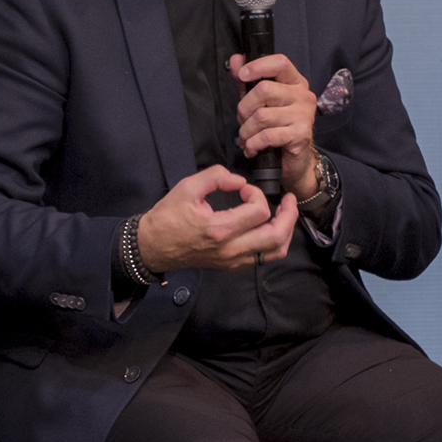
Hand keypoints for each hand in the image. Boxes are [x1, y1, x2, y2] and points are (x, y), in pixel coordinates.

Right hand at [134, 165, 298, 273]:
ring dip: (286, 231)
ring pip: (275, 252)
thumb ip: (216, 176)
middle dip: (289, 215)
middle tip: (288, 200)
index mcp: (219, 229)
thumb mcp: (188, 187)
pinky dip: (274, 242)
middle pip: (277, 236)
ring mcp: (233, 260)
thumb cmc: (167, 218)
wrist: (153, 246)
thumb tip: (239, 180)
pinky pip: (263, 257)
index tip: (244, 188)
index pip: (259, 211)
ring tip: (284, 214)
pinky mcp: (232, 265)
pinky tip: (269, 227)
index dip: (257, 194)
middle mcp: (230, 249)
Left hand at [229, 52, 318, 198]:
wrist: (295, 160)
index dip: (258, 66)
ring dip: (246, 130)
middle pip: (264, 90)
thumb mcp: (260, 101)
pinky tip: (252, 148)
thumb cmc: (277, 127)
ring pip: (262, 116)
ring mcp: (304, 115)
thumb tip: (236, 59)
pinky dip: (253, 144)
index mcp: (295, 82)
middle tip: (242, 120)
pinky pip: (267, 135)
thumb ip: (247, 81)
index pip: (280, 63)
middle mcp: (303, 96)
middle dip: (244, 108)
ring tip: (246, 137)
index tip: (242, 75)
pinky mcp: (301, 135)